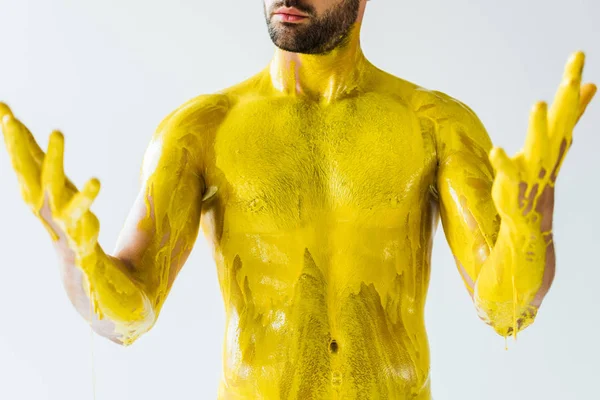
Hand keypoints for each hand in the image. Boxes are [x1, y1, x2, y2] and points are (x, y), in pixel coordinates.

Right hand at [0, 103, 101, 256]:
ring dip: (54, 156)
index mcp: (29, 182)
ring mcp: (54, 208)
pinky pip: (81, 207)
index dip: (9, 133)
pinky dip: (87, 195)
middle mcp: (37, 194)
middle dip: (15, 143)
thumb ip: (26, 146)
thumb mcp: (41, 173)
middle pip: (23, 165)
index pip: (17, 154)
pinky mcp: (75, 221)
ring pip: (51, 181)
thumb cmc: (55, 203)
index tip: (3, 108)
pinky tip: (95, 181)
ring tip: (57, 131)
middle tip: (10, 119)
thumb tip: (7, 114)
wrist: (72, 249)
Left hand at [488, 51, 595, 232]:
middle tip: (572, 77)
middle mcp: (549, 149)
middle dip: (566, 99)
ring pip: (537, 143)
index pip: (568, 105)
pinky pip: (508, 169)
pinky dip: (503, 160)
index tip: (578, 54)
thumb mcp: (558, 138)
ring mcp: (532, 165)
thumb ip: (573, 112)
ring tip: (538, 104)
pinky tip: (497, 150)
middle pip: (559, 121)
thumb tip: (591, 85)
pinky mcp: (513, 180)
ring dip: (538, 125)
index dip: (573, 80)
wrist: (529, 210)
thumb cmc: (540, 168)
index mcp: (558, 137)